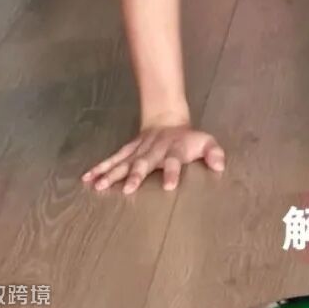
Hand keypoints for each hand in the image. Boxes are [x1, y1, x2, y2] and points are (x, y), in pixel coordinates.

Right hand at [83, 125, 225, 194]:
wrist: (167, 119)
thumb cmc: (187, 139)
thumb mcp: (204, 141)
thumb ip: (213, 152)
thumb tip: (221, 165)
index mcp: (173, 150)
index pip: (173, 161)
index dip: (172, 172)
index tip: (169, 186)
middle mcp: (153, 150)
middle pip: (145, 162)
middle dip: (137, 174)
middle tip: (129, 188)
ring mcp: (138, 150)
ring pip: (124, 162)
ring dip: (112, 173)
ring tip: (99, 186)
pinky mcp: (128, 150)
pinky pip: (112, 159)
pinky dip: (100, 168)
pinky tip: (87, 178)